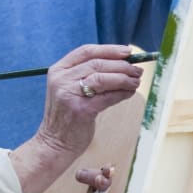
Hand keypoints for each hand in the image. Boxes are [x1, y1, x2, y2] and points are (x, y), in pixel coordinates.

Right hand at [9, 44, 141, 192]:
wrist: (55, 143)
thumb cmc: (67, 115)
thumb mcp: (69, 89)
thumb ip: (87, 75)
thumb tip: (122, 63)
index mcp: (58, 70)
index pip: (86, 51)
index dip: (109, 49)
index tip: (128, 51)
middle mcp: (61, 80)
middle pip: (97, 64)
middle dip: (121, 65)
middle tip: (137, 70)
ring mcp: (70, 94)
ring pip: (103, 78)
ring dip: (124, 78)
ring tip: (136, 81)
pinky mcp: (81, 110)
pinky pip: (108, 97)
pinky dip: (122, 93)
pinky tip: (129, 93)